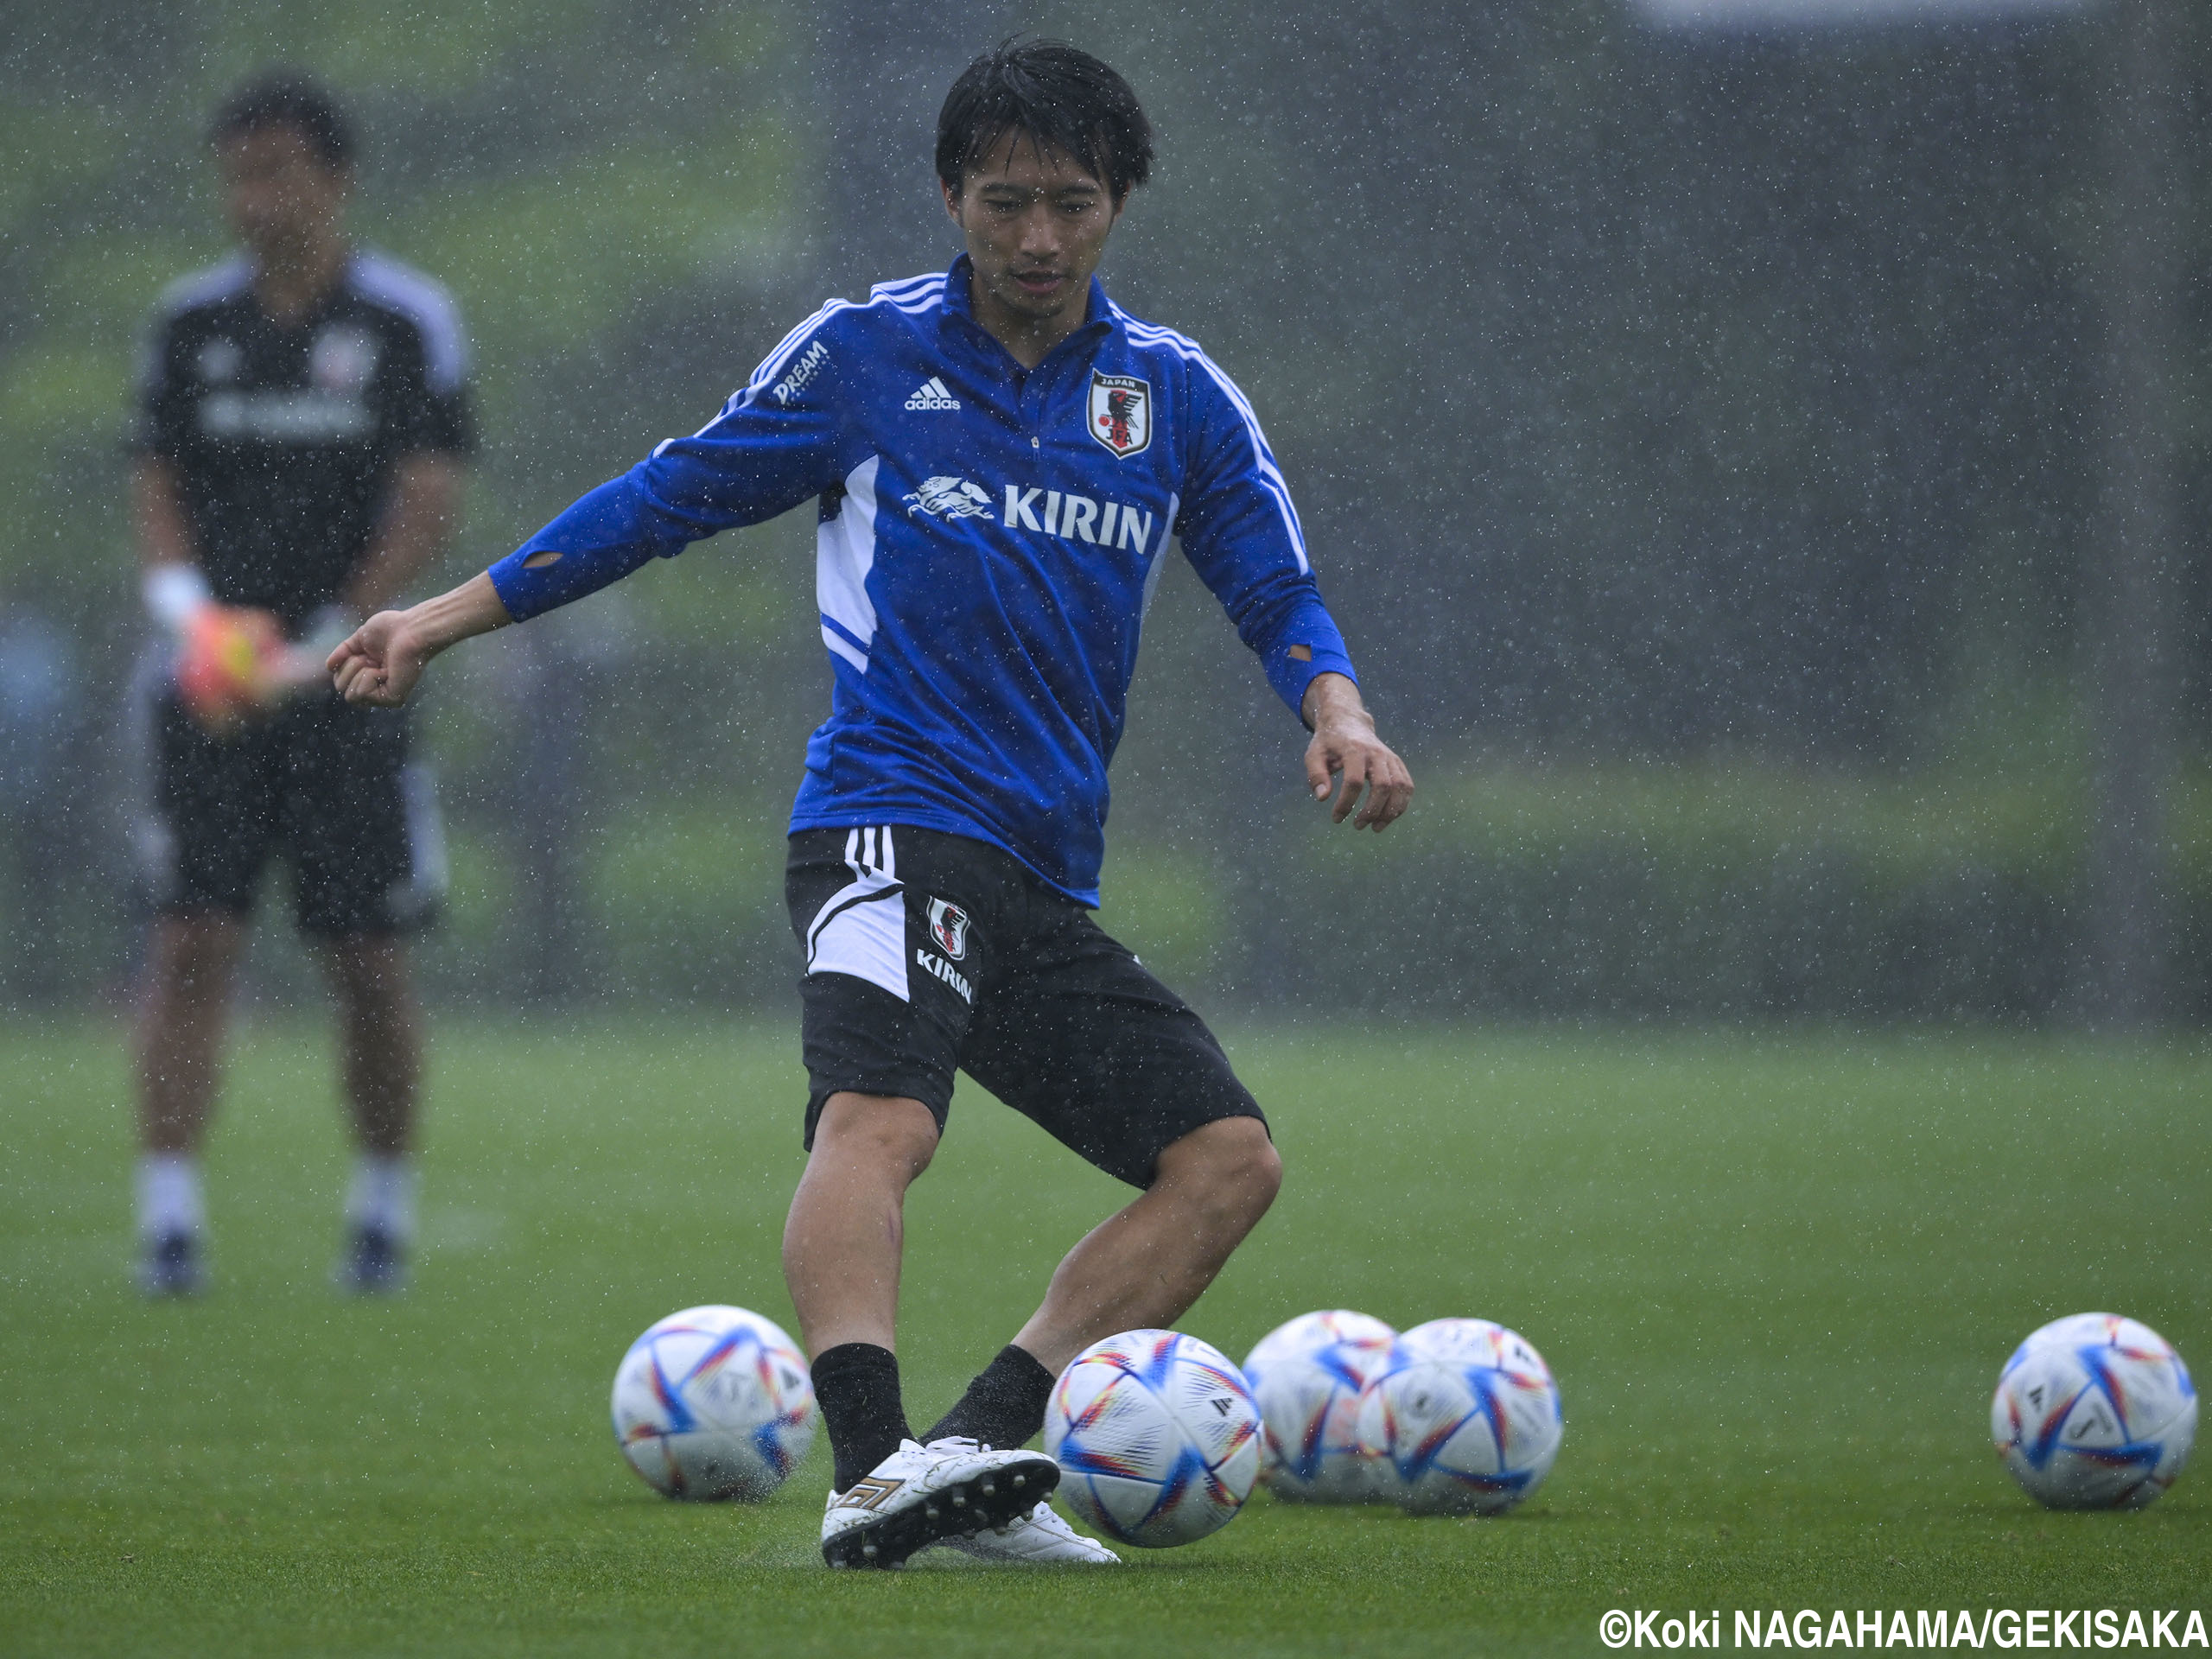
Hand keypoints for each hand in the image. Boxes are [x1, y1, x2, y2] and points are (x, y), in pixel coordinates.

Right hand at [328, 608, 435, 706]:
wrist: (411, 629)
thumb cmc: (392, 629)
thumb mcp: (359, 638)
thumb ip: (344, 652)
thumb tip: (328, 667)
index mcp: (369, 674)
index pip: (339, 679)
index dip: (345, 662)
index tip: (364, 651)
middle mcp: (376, 688)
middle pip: (340, 688)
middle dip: (350, 667)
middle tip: (371, 657)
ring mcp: (385, 696)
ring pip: (349, 695)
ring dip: (358, 672)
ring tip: (378, 663)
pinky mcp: (393, 699)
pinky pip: (361, 693)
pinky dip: (369, 677)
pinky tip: (386, 670)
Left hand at [1301, 673, 1412, 830]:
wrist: (1348, 722)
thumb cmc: (1328, 742)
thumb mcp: (1314, 754)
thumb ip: (1316, 775)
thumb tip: (1323, 798)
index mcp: (1354, 750)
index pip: (1354, 782)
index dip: (1346, 803)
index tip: (1336, 818)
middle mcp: (1376, 753)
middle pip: (1382, 786)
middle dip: (1371, 811)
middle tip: (1357, 826)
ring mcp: (1390, 757)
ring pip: (1400, 787)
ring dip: (1390, 812)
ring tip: (1375, 827)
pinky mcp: (1397, 763)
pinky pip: (1407, 786)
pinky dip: (1401, 804)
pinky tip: (1387, 817)